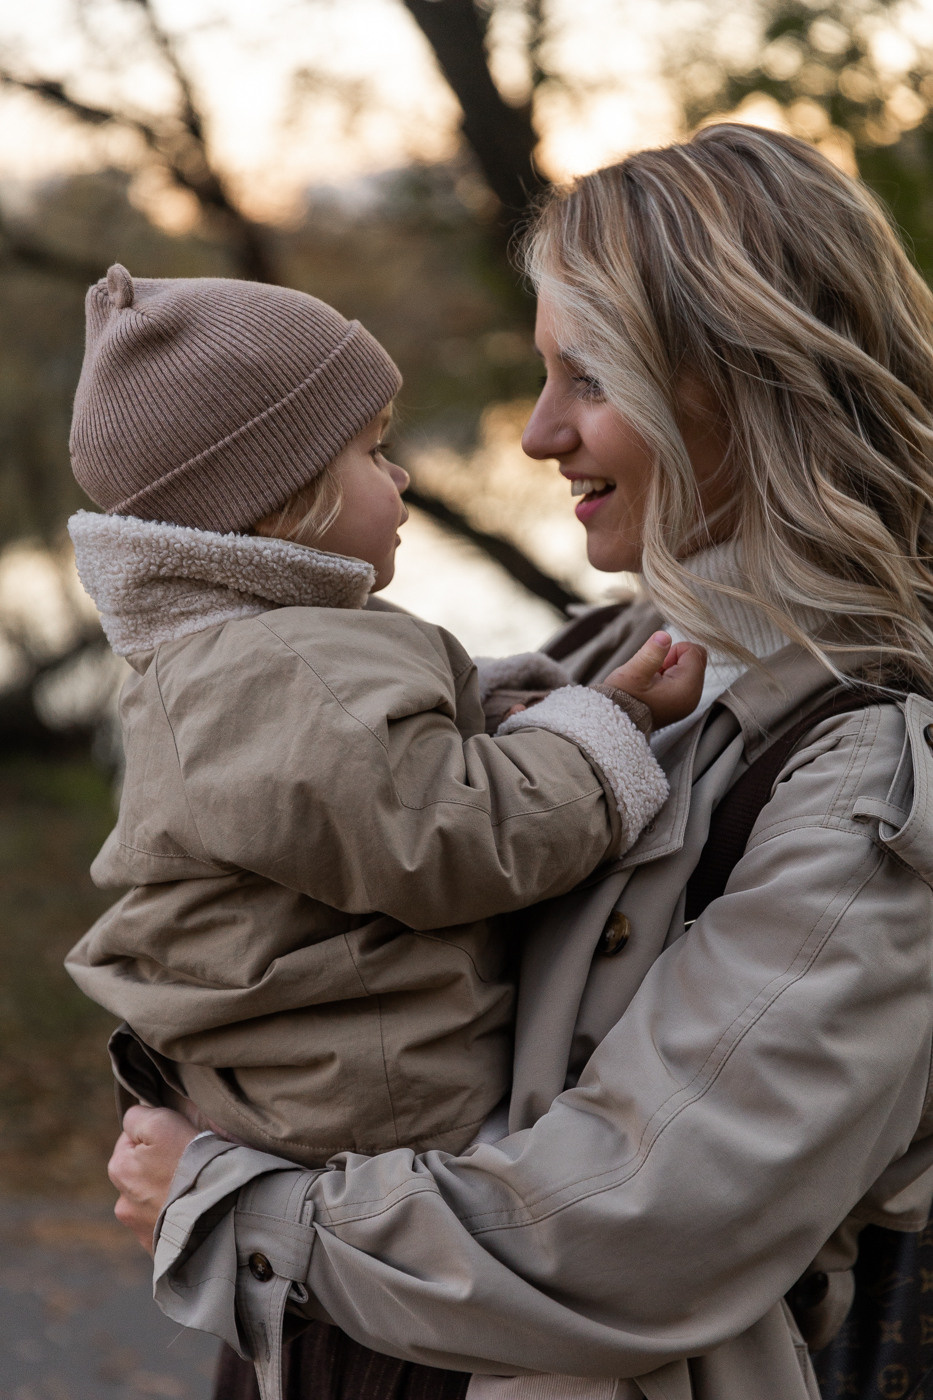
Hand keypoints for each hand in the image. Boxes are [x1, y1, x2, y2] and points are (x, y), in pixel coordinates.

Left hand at [108, 1105, 197, 1255]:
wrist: (217, 1212)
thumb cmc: (189, 1161)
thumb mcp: (161, 1122)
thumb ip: (138, 1116)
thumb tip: (132, 1120)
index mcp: (119, 1170)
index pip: (130, 1141)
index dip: (155, 1135)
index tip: (177, 1139)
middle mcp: (123, 1204)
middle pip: (141, 1173)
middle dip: (159, 1167)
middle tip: (189, 1164)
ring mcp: (142, 1231)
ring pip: (155, 1202)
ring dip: (168, 1195)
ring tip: (196, 1190)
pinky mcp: (162, 1250)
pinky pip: (170, 1226)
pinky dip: (179, 1218)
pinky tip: (197, 1210)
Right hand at [604, 631, 706, 730]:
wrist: (614, 723)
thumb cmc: (623, 699)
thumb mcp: (634, 673)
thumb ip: (651, 653)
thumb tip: (664, 636)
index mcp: (687, 688)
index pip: (695, 652)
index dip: (673, 650)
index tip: (656, 663)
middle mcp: (693, 697)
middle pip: (695, 660)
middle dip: (673, 659)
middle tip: (653, 672)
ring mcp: (688, 702)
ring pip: (688, 669)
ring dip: (669, 668)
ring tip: (650, 682)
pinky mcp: (680, 704)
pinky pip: (682, 680)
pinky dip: (668, 678)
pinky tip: (652, 688)